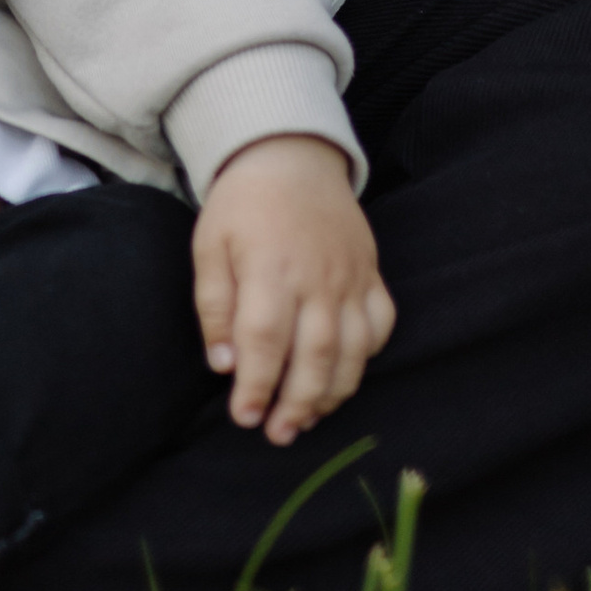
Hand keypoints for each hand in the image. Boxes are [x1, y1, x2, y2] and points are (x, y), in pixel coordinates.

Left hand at [193, 135, 394, 446]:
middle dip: (297, 403)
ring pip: (353, 349)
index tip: (245, 417)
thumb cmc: (243, 206)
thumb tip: (225, 365)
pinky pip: (380, 325)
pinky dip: (368, 356)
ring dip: (333, 392)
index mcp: (270, 268)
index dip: (257, 385)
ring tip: (308, 417)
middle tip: (278, 433)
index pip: (265, 341)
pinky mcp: (371, 274)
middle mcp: (317, 277)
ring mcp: (351, 277)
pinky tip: (343, 373)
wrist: (291, 156)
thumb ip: (214, 306)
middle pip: (315, 355)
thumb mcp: (209, 246)